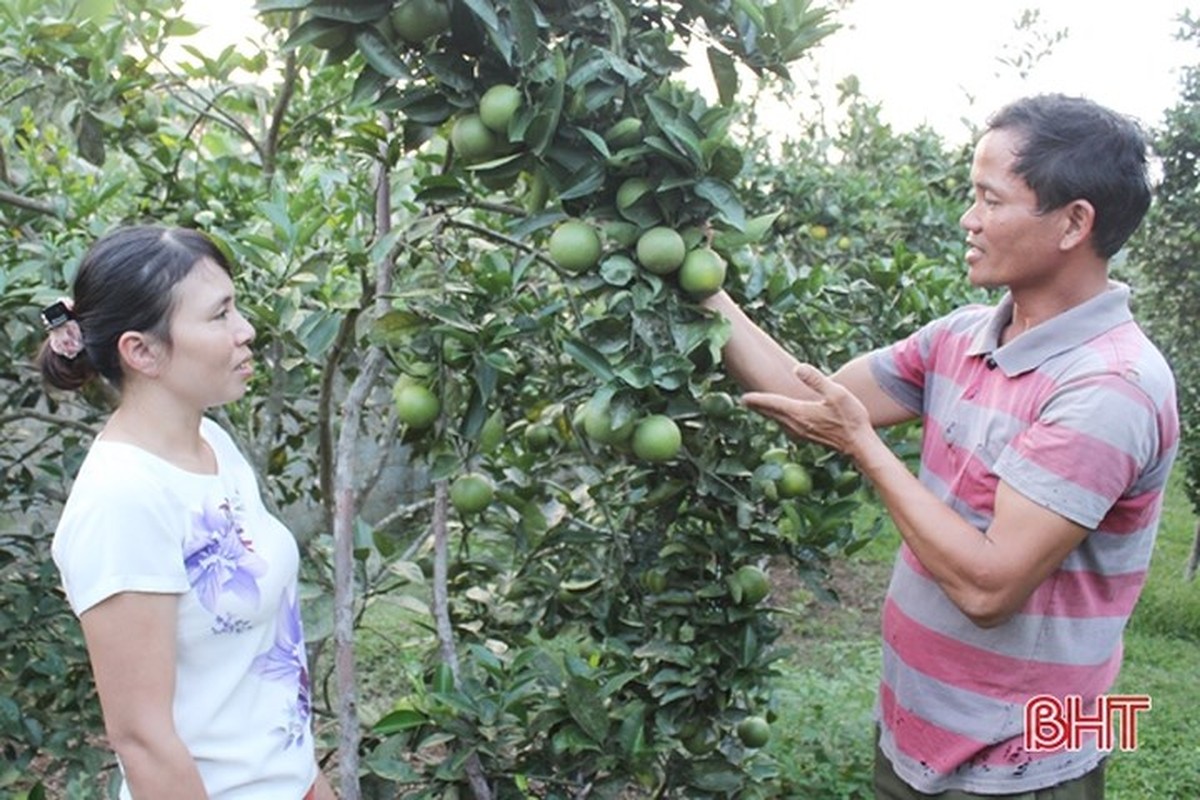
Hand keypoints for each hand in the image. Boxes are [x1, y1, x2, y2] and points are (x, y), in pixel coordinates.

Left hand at [741, 363, 873, 455]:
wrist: (859, 445)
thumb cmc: (851, 418)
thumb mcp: (836, 393)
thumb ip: (816, 380)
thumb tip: (797, 367)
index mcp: (800, 413)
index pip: (773, 404)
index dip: (757, 400)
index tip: (743, 398)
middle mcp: (796, 425)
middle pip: (772, 414)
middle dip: (758, 406)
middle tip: (744, 401)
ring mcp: (801, 433)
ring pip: (778, 421)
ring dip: (768, 414)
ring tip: (760, 407)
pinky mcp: (808, 437)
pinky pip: (787, 427)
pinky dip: (779, 420)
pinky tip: (782, 419)